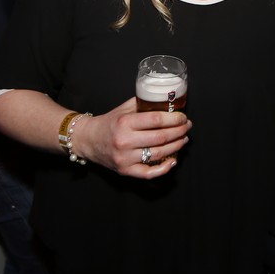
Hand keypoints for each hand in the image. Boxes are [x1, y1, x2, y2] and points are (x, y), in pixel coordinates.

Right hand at [72, 97, 189, 178]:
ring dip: (176, 146)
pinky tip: (173, 160)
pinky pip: (149, 173)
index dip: (174, 119)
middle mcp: (125, 141)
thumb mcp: (123, 109)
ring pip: (159, 154)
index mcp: (125, 123)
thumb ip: (143, 103)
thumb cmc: (109, 123)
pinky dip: (164, 168)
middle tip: (187, 127)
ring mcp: (125, 158)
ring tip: (183, 139)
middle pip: (161, 137)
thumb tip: (166, 100)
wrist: (88, 140)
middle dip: (179, 131)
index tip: (183, 117)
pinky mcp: (125, 171)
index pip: (156, 120)